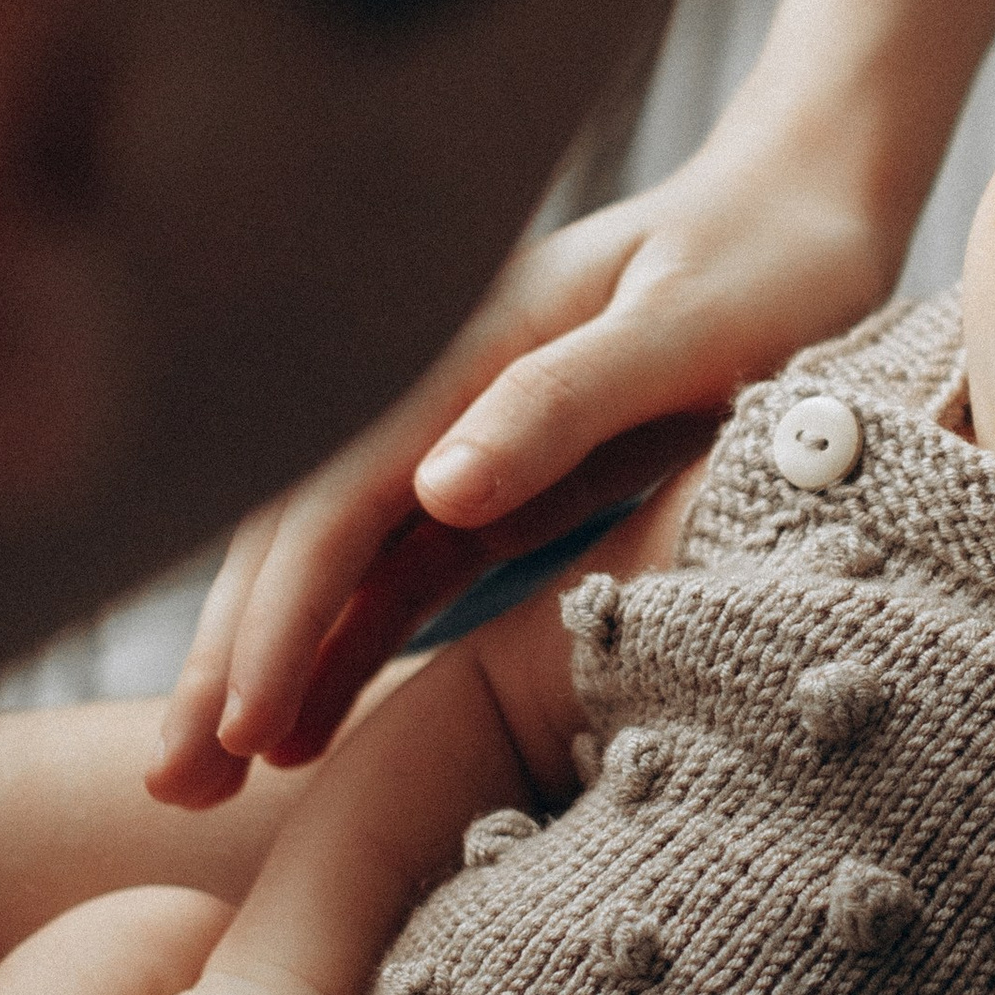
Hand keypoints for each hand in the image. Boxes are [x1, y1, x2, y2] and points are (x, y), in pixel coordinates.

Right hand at [149, 109, 901, 806]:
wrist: (819, 211)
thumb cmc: (776, 262)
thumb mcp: (689, 325)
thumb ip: (565, 399)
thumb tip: (438, 489)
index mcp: (476, 345)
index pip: (342, 497)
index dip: (281, 615)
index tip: (241, 719)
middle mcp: (448, 393)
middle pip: (305, 533)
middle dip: (233, 654)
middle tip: (175, 783)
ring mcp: (470, 440)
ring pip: (338, 562)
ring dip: (268, 661)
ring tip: (203, 779)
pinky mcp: (508, 480)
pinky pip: (404, 572)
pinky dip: (345, 644)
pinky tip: (298, 724)